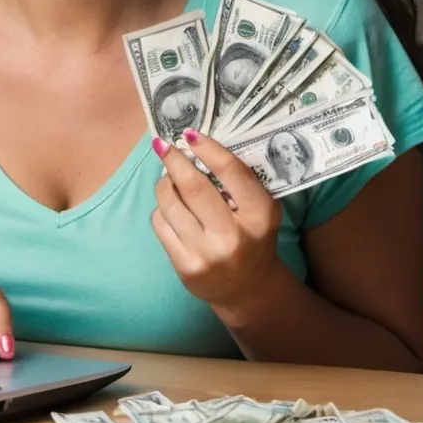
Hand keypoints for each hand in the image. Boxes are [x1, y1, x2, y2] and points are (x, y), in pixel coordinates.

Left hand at [151, 128, 283, 315]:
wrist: (248, 288)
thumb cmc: (253, 237)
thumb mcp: (261, 208)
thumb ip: (240, 181)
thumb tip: (197, 146)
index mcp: (259, 214)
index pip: (231, 171)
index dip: (208, 148)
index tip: (189, 134)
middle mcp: (234, 235)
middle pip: (193, 186)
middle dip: (173, 161)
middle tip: (162, 145)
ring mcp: (207, 253)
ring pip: (170, 204)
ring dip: (164, 184)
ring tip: (168, 179)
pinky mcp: (185, 267)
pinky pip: (161, 224)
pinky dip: (161, 210)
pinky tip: (171, 209)